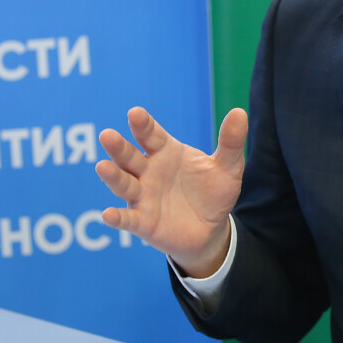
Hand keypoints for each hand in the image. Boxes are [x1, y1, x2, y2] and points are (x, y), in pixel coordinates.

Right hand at [96, 106, 247, 277]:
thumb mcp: (228, 167)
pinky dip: (117, 217)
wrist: (212, 229)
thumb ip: (230, 142)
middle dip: (118, 147)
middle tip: (107, 135)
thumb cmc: (214, 192)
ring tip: (102, 167)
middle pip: (129, 156)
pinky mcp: (143, 223)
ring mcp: (144, 197)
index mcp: (166, 152)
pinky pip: (128, 219)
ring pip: (124, 184)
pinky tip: (108, 215)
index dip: (143, 125)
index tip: (135, 113)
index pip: (150, 135)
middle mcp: (149, 171)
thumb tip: (239, 112)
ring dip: (113, 176)